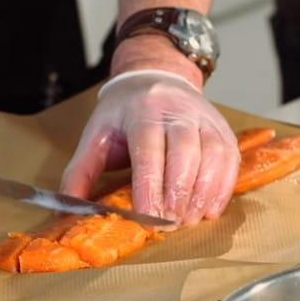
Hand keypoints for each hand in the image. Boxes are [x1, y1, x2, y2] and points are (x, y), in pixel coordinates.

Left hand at [61, 65, 239, 226]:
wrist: (157, 76)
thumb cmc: (124, 112)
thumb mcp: (96, 135)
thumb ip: (81, 171)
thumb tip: (69, 209)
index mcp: (142, 110)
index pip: (149, 148)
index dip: (150, 185)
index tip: (148, 217)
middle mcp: (177, 110)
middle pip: (185, 150)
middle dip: (180, 191)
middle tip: (172, 224)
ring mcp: (204, 117)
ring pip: (213, 153)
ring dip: (204, 191)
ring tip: (191, 220)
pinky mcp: (222, 128)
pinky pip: (230, 157)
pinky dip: (224, 186)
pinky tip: (211, 209)